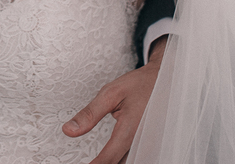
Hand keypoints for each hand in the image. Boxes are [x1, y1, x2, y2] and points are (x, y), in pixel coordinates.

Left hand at [62, 37, 167, 163]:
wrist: (165, 79)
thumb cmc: (139, 84)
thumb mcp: (110, 93)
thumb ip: (89, 114)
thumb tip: (69, 130)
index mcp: (131, 128)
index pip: (109, 158)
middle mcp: (143, 140)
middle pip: (120, 163)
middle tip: (90, 162)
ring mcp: (149, 144)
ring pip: (129, 161)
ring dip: (114, 162)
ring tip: (98, 159)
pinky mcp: (152, 144)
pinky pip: (137, 156)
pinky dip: (123, 159)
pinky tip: (112, 158)